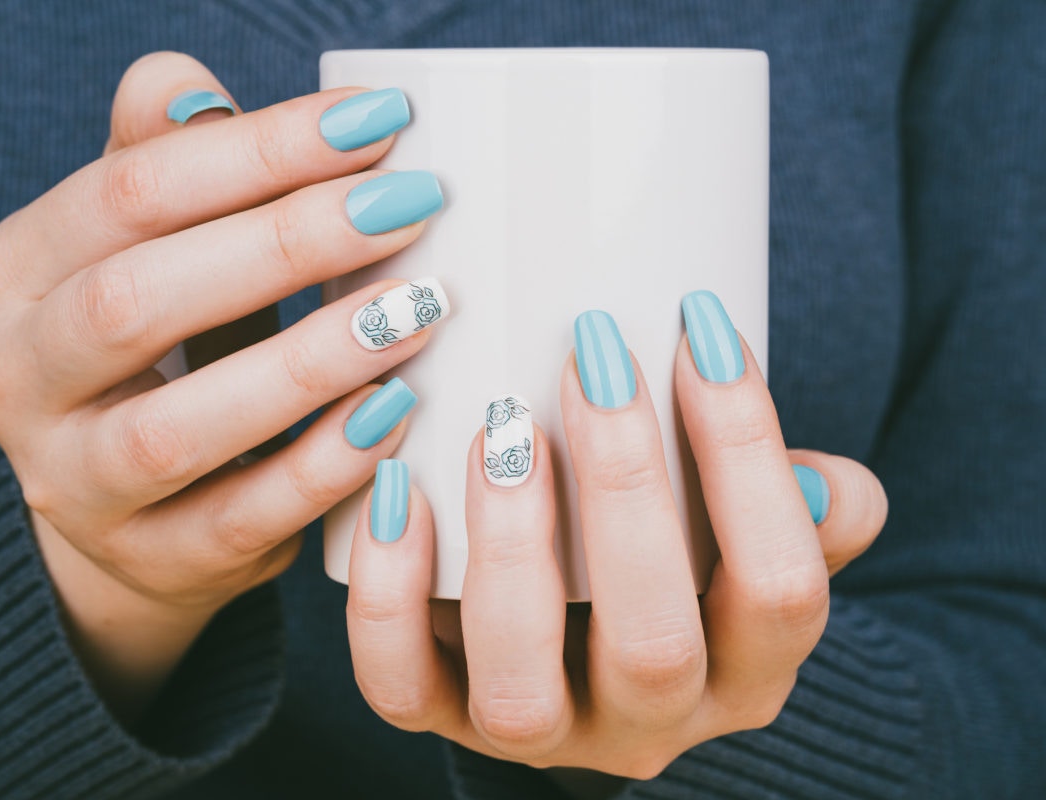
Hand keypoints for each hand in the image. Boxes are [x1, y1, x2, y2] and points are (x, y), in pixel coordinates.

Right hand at [0, 52, 444, 718]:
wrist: (126, 509)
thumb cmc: (161, 349)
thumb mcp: (146, 250)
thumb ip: (159, 165)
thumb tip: (186, 84)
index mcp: (18, 272)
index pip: (130, 191)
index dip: (259, 150)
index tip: (380, 123)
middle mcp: (18, 379)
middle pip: (135, 299)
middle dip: (285, 244)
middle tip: (410, 206)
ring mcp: (74, 484)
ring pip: (177, 428)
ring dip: (308, 363)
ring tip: (418, 309)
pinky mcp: (150, 560)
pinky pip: (241, 519)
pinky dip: (323, 466)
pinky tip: (397, 412)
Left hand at [345, 294, 886, 778]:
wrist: (589, 650)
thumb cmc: (683, 558)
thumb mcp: (758, 537)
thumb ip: (804, 511)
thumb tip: (830, 485)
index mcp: (749, 673)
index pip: (783, 589)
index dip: (748, 456)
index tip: (699, 324)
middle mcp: (653, 724)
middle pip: (655, 646)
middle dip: (625, 490)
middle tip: (591, 358)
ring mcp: (543, 734)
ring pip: (521, 690)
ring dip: (509, 549)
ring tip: (499, 429)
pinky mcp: (443, 720)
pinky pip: (401, 688)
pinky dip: (388, 594)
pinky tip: (393, 490)